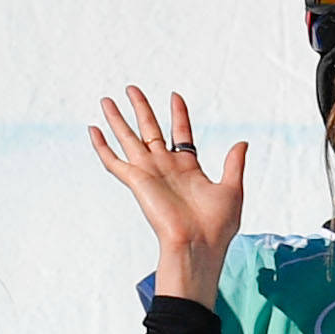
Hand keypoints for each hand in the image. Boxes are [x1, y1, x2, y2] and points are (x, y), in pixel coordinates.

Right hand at [89, 85, 249, 302]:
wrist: (198, 245)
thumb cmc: (216, 226)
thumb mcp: (232, 189)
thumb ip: (233, 164)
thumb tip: (242, 142)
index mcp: (188, 168)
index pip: (180, 133)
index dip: (178, 114)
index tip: (175, 96)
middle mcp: (166, 168)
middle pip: (150, 129)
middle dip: (141, 108)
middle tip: (131, 88)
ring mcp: (149, 173)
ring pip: (129, 139)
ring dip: (117, 119)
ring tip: (107, 100)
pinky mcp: (137, 182)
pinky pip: (114, 161)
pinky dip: (102, 146)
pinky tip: (93, 129)